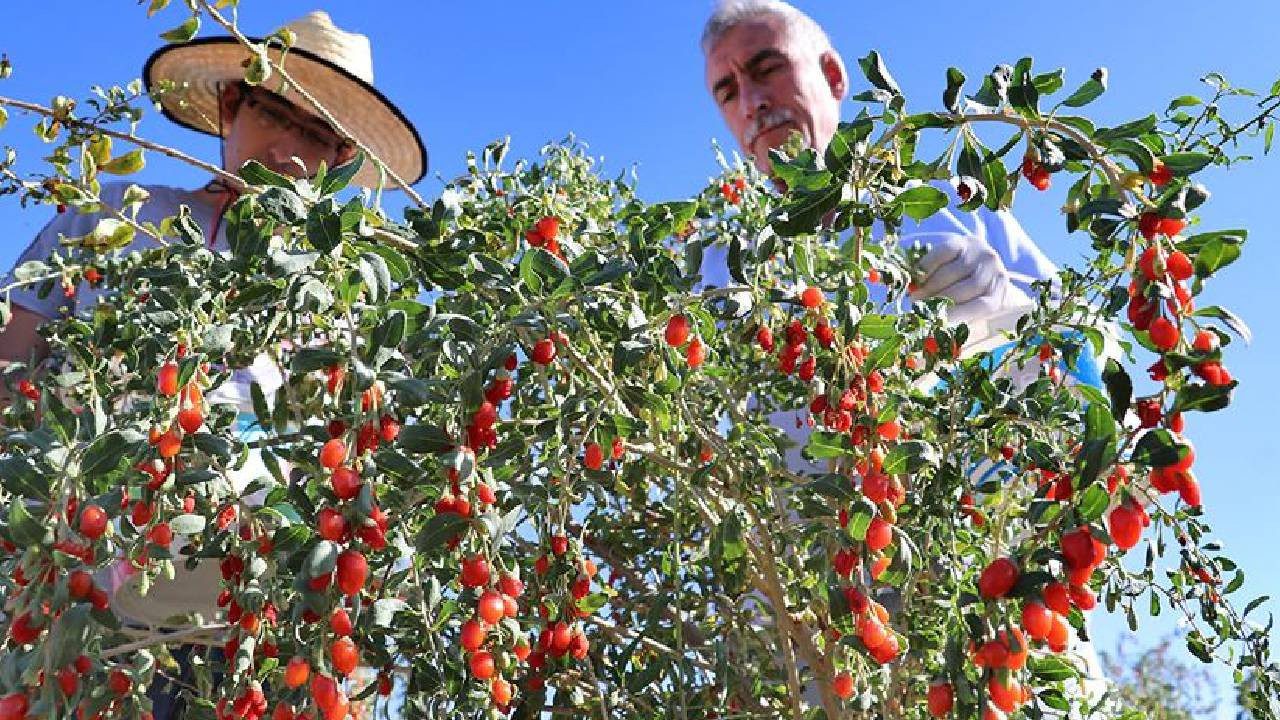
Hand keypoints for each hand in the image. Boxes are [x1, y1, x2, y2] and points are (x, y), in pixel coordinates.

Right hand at [909, 231, 1032, 324]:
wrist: (978, 264)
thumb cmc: (972, 295)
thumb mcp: (972, 309)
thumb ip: (959, 319)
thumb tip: (934, 333)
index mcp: (999, 293)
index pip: (981, 305)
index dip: (958, 314)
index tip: (935, 321)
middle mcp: (994, 271)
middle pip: (964, 289)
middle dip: (937, 301)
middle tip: (918, 309)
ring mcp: (979, 254)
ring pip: (950, 273)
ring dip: (929, 287)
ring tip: (915, 296)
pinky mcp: (963, 241)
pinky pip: (942, 254)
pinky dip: (927, 267)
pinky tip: (918, 277)